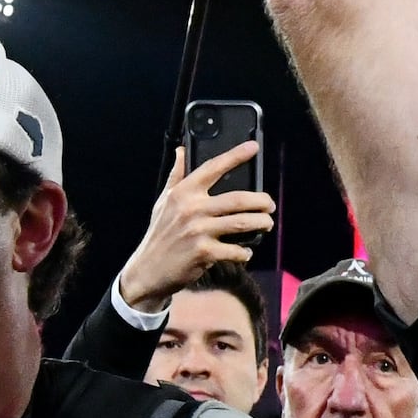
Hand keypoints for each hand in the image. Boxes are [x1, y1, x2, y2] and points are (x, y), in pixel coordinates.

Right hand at [117, 141, 275, 311]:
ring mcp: (198, 231)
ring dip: (261, 223)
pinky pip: (235, 250)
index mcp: (183, 193)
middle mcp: (191, 209)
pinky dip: (245, 252)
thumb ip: (176, 176)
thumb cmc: (160, 234)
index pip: (212, 168)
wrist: (148, 270)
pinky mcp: (204, 252)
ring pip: (242, 223)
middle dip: (262, 201)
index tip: (254, 147)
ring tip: (267, 223)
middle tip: (270, 205)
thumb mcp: (163, 202)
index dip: (235, 156)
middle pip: (238, 199)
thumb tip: (181, 150)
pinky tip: (246, 252)